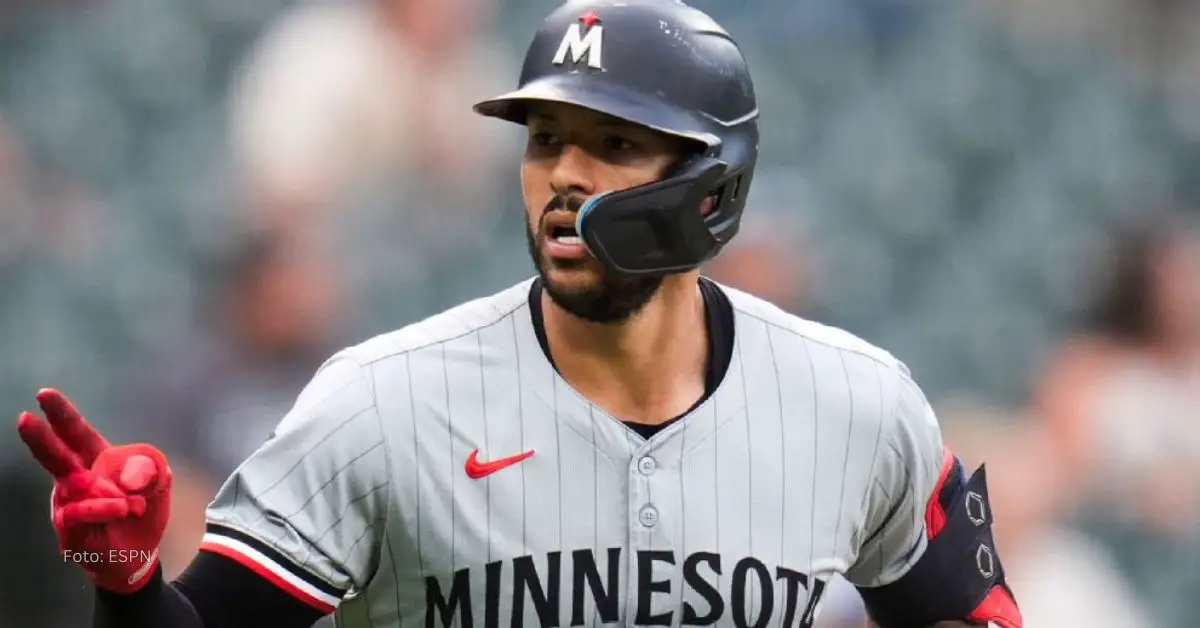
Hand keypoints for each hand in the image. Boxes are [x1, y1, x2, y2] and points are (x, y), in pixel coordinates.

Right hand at [16, 388, 172, 593]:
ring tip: (132, 503)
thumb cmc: (142, 512)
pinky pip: (80, 511)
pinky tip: (121, 509)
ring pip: (76, 485)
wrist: (139, 554)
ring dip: (110, 491)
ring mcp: (68, 504)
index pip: (77, 434)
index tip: (44, 394)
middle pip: (56, 455)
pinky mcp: (68, 529)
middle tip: (25, 419)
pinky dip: (103, 507)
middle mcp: (75, 479)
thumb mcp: (159, 481)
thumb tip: (128, 476)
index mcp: (96, 460)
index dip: (62, 415)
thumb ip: (150, 466)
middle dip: (41, 437)